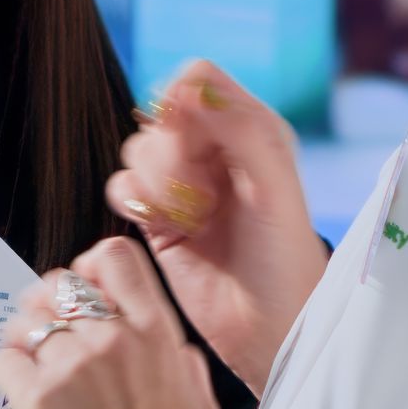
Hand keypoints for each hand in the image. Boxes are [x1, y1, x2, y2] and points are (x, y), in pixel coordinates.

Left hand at [0, 238, 224, 408]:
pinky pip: (4, 362)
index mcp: (160, 334)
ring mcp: (74, 368)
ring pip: (26, 322)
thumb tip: (166, 345)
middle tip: (41, 335)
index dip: (88, 270)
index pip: (114, 257)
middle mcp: (116, 340)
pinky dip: (5, 374)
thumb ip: (178, 362)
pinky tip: (18, 398)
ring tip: (27, 370)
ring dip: (21, 341)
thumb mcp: (199, 403)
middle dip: (45, 306)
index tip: (80, 296)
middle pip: (59, 286)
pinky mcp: (37, 403)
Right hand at [112, 61, 327, 391]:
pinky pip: (122, 187)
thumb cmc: (285, 260)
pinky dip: (134, 204)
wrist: (269, 328)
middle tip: (202, 197)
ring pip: (136, 151)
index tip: (190, 142)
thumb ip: (238, 128)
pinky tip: (165, 228)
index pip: (196, 80)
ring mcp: (184, 184)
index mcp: (251, 129)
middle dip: (170, 155)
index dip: (181, 103)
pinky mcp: (157, 217)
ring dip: (154, 184)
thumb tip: (186, 85)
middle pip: (159, 116)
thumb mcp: (273, 185)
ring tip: (190, 219)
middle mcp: (216, 151)